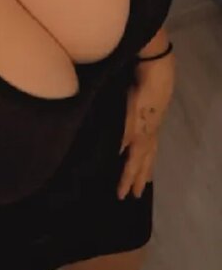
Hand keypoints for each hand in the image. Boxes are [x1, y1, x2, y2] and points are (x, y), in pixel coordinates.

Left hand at [117, 54, 174, 199]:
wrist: (155, 73)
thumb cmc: (137, 94)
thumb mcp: (125, 115)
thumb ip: (119, 135)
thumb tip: (114, 154)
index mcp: (140, 137)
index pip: (132, 165)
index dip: (126, 180)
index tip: (122, 196)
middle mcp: (148, 136)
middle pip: (145, 163)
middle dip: (139, 179)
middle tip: (137, 195)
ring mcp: (153, 128)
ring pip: (151, 154)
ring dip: (147, 168)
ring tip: (146, 180)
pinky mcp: (154, 119)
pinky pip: (152, 143)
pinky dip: (149, 153)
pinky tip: (146, 152)